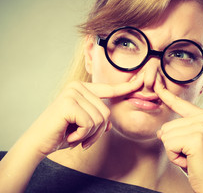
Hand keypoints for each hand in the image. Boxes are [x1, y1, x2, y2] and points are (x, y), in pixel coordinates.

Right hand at [26, 74, 143, 156]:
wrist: (38, 143)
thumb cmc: (61, 133)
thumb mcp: (83, 124)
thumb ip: (97, 118)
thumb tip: (110, 123)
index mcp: (83, 89)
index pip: (109, 89)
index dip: (127, 87)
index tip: (142, 80)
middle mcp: (78, 87)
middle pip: (107, 112)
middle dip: (98, 132)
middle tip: (82, 137)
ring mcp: (73, 93)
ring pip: (100, 119)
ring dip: (90, 135)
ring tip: (75, 136)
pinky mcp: (68, 103)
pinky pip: (90, 124)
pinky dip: (82, 135)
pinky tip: (69, 135)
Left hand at [154, 78, 202, 192]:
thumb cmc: (199, 164)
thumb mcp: (189, 141)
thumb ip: (179, 129)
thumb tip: (161, 130)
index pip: (180, 104)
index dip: (166, 95)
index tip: (157, 83)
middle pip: (167, 125)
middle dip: (172, 144)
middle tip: (189, 154)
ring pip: (166, 135)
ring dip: (173, 151)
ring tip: (189, 158)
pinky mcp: (197, 138)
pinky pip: (169, 144)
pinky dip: (174, 157)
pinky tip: (188, 161)